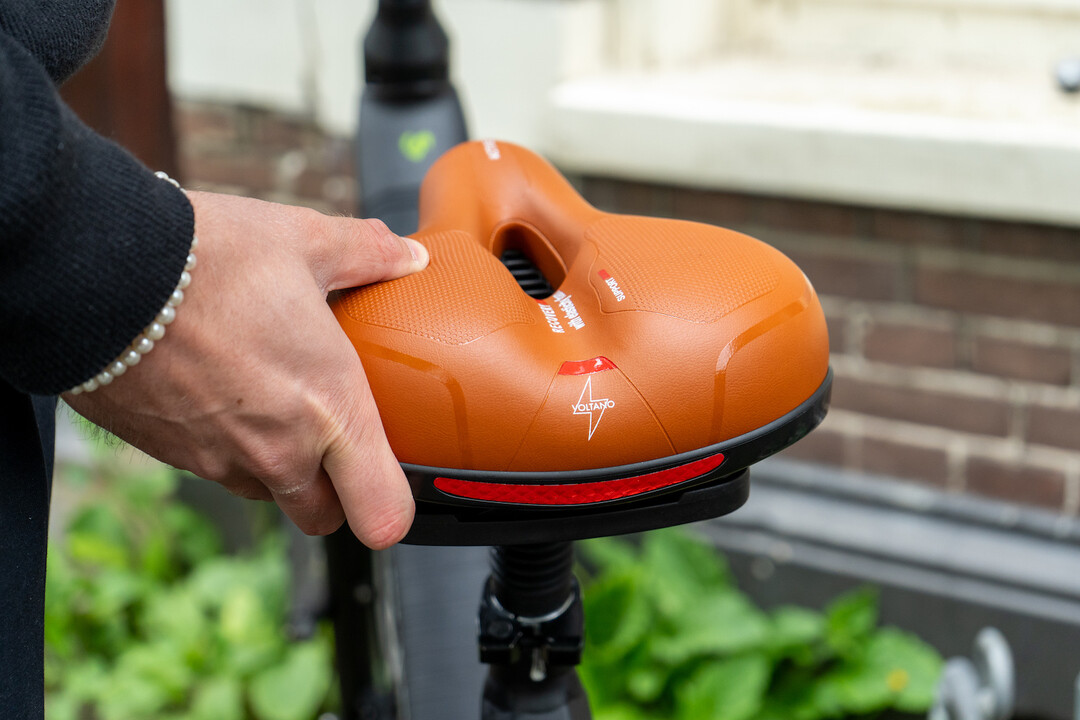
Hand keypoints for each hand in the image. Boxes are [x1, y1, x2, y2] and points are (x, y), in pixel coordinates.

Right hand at [64, 191, 428, 548]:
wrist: (94, 273)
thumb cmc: (209, 258)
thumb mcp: (305, 241)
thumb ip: (369, 255)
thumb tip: (409, 257)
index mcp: (331, 407)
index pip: (383, 514)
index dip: (394, 509)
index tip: (393, 479)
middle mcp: (281, 450)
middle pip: (325, 517)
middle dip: (336, 490)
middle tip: (336, 437)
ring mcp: (221, 460)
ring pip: (270, 495)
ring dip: (280, 468)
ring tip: (272, 399)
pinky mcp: (171, 456)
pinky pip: (217, 471)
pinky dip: (227, 447)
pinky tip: (221, 390)